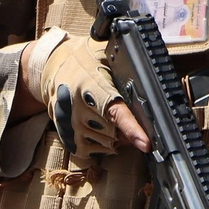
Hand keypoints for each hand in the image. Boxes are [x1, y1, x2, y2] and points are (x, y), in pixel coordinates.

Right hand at [19, 33, 148, 156]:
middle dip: (127, 129)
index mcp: (89, 84)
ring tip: (112, 118)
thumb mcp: (108, 57)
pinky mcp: (65, 135)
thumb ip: (127, 73)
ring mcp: (68, 124)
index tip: (145, 143)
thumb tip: (153, 91)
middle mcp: (76, 106)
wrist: (56, 66)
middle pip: (114, 133)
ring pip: (104, 144)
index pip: (115, 112)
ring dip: (116, 137)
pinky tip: (102, 128)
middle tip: (129, 114)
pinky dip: (102, 144)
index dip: (132, 129)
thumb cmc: (87, 61)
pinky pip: (91, 151)